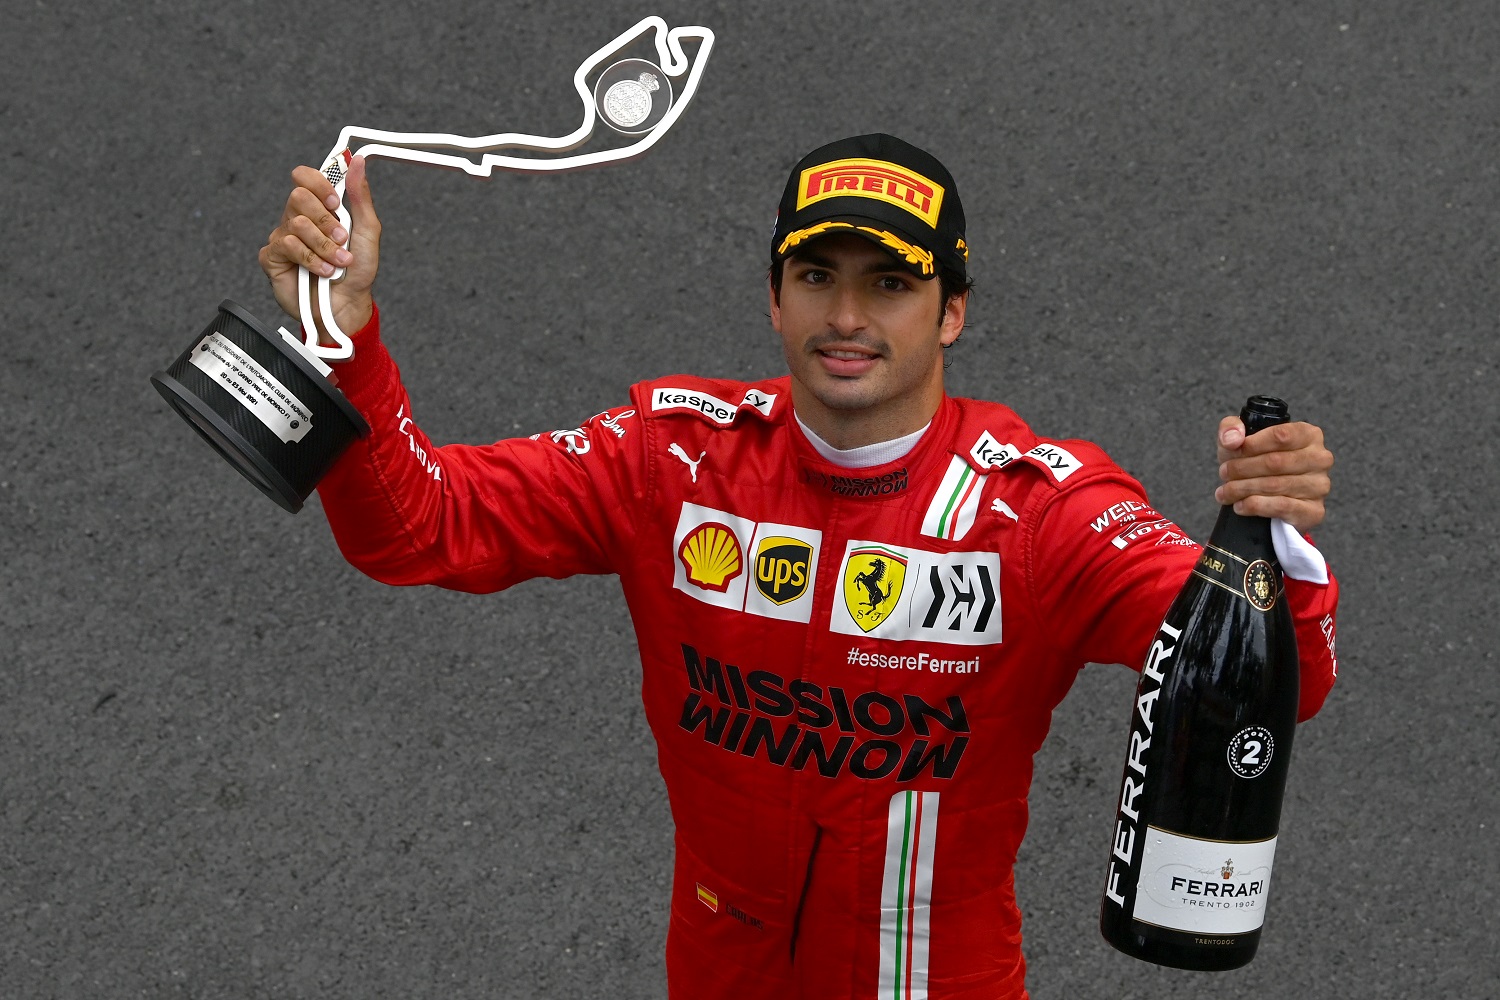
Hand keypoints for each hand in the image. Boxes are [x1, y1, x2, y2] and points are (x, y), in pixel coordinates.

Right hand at [257, 155, 380, 339]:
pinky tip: (323, 272)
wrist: (348, 304)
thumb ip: (360, 195)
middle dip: (326, 221)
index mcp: (318, 208)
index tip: (336, 202)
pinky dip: (311, 260)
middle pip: (298, 197)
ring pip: (296, 224)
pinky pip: (287, 246)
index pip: (304, 177)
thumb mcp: (368, 230)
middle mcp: (297, 218)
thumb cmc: (357, 270)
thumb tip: (357, 161)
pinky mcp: (272, 258)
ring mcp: (283, 237)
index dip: (319, 184)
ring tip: (337, 263)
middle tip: (341, 240)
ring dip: (324, 247)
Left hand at [1214, 417, 1332, 532]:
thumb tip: (1233, 439)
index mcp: (1308, 435)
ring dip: (1243, 488)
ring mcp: (1320, 485)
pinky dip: (1255, 505)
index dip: (1251, 444)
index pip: (1281, 435)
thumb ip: (1231, 428)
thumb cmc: (1255, 462)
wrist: (1267, 499)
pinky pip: (1282, 506)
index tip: (1232, 452)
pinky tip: (1240, 505)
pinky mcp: (1314, 510)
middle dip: (1242, 468)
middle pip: (1275, 462)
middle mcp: (1320, 458)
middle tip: (1224, 473)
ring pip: (1275, 485)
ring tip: (1225, 491)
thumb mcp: (1239, 440)